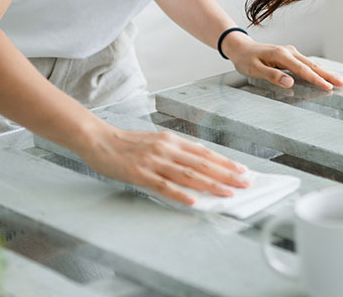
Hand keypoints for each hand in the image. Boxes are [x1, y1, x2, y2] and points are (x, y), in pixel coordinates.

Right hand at [80, 123, 250, 205]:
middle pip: (201, 163)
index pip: (204, 152)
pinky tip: (193, 201)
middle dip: (226, 174)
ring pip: (188, 174)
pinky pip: (164, 185)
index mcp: (171, 140)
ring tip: (227, 193)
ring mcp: (153, 161)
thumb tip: (198, 166)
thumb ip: (175, 153)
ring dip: (211, 185)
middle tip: (244, 183)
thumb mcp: (155, 142)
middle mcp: (166, 148)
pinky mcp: (140, 174)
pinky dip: (181, 194)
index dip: (224, 162)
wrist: (99, 140)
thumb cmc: (127, 144)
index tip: (241, 170)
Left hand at [223, 34, 342, 90]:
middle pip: (313, 66)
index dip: (317, 80)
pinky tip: (325, 75)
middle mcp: (290, 52)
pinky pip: (307, 64)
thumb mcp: (254, 69)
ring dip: (326, 73)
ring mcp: (291, 52)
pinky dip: (318, 70)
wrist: (240, 47)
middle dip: (329, 75)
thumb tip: (290, 82)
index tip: (329, 87)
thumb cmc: (245, 60)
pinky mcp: (291, 55)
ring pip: (312, 64)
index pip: (303, 70)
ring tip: (340, 81)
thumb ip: (272, 75)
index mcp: (282, 55)